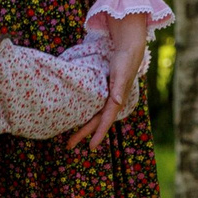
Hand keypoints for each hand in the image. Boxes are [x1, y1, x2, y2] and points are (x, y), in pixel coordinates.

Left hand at [70, 14, 149, 149]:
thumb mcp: (121, 74)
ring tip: (71, 137)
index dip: (98, 134)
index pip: (105, 121)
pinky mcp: (104, 93)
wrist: (129, 50)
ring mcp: (108, 99)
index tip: (91, 147)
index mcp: (116, 101)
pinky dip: (87, 116)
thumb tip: (116, 103)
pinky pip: (94, 109)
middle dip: (83, 134)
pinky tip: (79, 118)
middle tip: (68, 145)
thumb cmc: (125, 61)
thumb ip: (118, 88)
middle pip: (96, 122)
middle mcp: (112, 103)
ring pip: (94, 117)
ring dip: (84, 127)